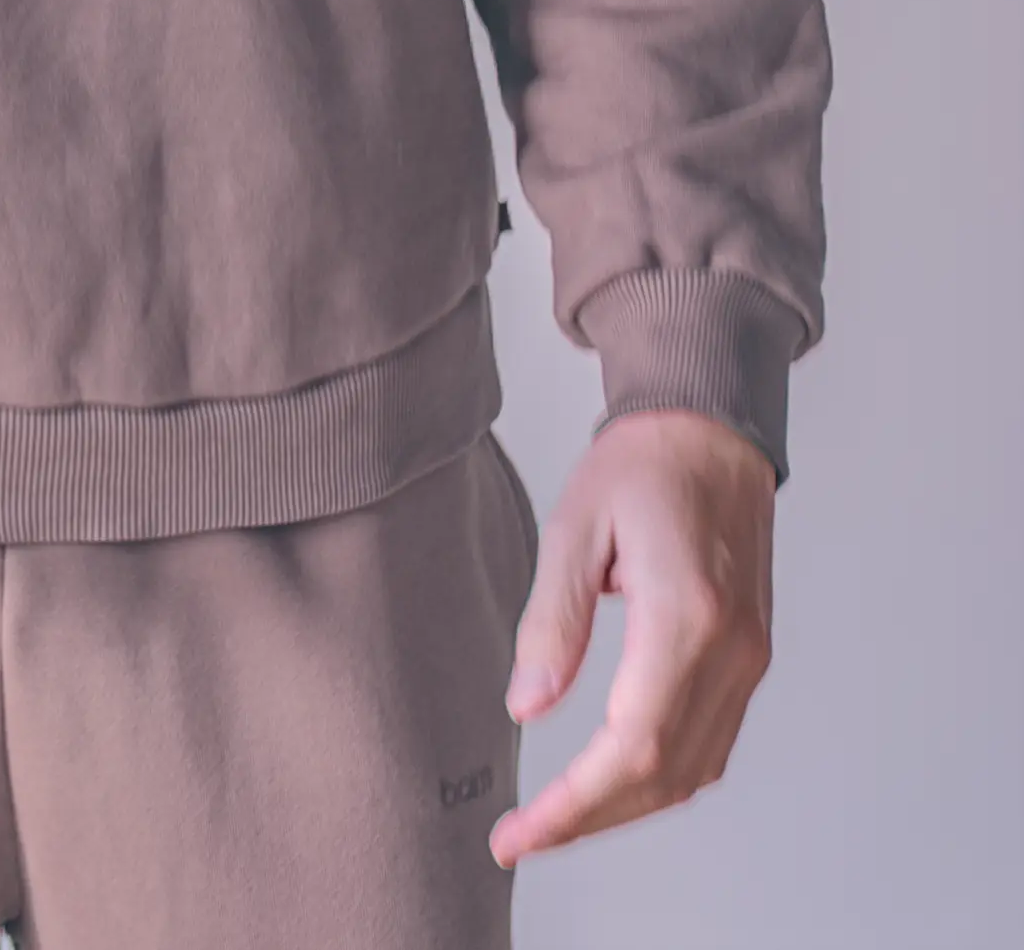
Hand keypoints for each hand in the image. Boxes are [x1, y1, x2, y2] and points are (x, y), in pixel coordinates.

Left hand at [489, 407, 777, 865]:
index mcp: (686, 616)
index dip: (575, 805)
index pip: (633, 746)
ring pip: (693, 773)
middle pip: (664, 776)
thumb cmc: (641, 465)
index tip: (520, 834)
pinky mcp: (750, 659)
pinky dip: (659, 779)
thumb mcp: (574, 527)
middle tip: (520, 839)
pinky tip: (611, 782)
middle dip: (589, 820)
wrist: (710, 430)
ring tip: (555, 821)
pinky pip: (710, 746)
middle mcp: (732, 651)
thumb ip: (551, 621)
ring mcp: (750, 660)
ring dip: (624, 809)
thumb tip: (526, 709)